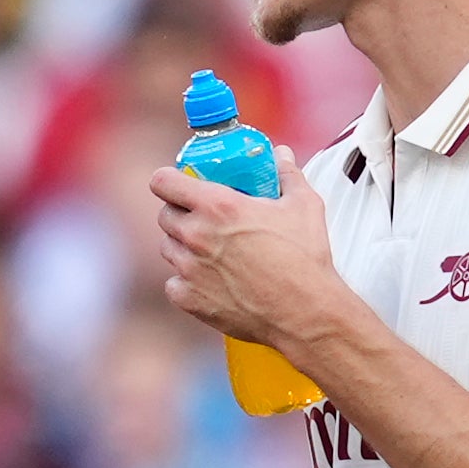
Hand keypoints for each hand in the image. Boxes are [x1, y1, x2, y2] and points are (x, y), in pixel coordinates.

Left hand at [151, 147, 345, 349]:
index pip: (163, 182)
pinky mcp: (189, 299)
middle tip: (203, 219)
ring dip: (184, 246)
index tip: (177, 183)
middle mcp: (196, 235)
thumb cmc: (305, 259)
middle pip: (165, 215)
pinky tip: (211, 282)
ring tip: (211, 252)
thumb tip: (282, 155)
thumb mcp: (303, 206)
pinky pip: (174, 283)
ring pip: (169, 248)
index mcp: (217, 206)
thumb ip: (288, 174)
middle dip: (180, 213)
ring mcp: (189, 269)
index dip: (168, 180)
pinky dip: (187, 282)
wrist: (304, 313)